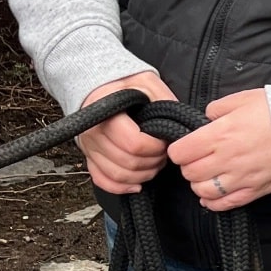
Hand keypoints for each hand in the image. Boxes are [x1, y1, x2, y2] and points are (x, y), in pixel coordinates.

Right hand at [78, 72, 177, 193]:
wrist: (98, 84)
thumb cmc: (124, 83)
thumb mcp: (147, 82)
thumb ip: (164, 100)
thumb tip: (181, 124)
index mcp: (105, 113)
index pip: (134, 144)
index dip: (155, 148)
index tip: (164, 142)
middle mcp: (93, 133)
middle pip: (128, 163)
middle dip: (153, 162)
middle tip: (163, 153)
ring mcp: (89, 147)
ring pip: (118, 175)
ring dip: (142, 175)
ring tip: (154, 163)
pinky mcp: (90, 157)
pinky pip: (102, 181)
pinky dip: (121, 187)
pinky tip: (137, 184)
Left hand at [168, 89, 270, 211]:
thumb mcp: (242, 99)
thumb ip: (217, 109)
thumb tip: (205, 119)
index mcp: (220, 135)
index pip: (180, 152)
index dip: (179, 149)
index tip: (186, 146)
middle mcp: (226, 159)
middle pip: (189, 173)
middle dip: (189, 166)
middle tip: (198, 158)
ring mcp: (241, 177)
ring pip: (203, 191)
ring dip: (200, 184)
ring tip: (208, 175)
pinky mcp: (254, 190)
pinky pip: (225, 204)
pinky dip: (214, 202)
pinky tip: (213, 194)